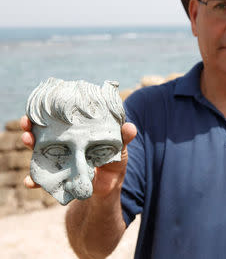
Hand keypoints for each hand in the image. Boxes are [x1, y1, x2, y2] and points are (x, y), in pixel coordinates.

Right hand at [20, 115, 136, 197]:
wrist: (108, 187)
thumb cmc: (113, 161)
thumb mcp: (120, 148)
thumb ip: (124, 138)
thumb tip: (130, 127)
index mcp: (77, 132)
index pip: (60, 118)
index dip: (49, 111)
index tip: (42, 106)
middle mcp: (64, 143)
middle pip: (43, 131)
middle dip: (32, 126)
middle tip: (27, 123)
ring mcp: (58, 158)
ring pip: (38, 150)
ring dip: (29, 145)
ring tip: (27, 141)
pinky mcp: (57, 175)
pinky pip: (41, 177)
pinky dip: (34, 179)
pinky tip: (30, 181)